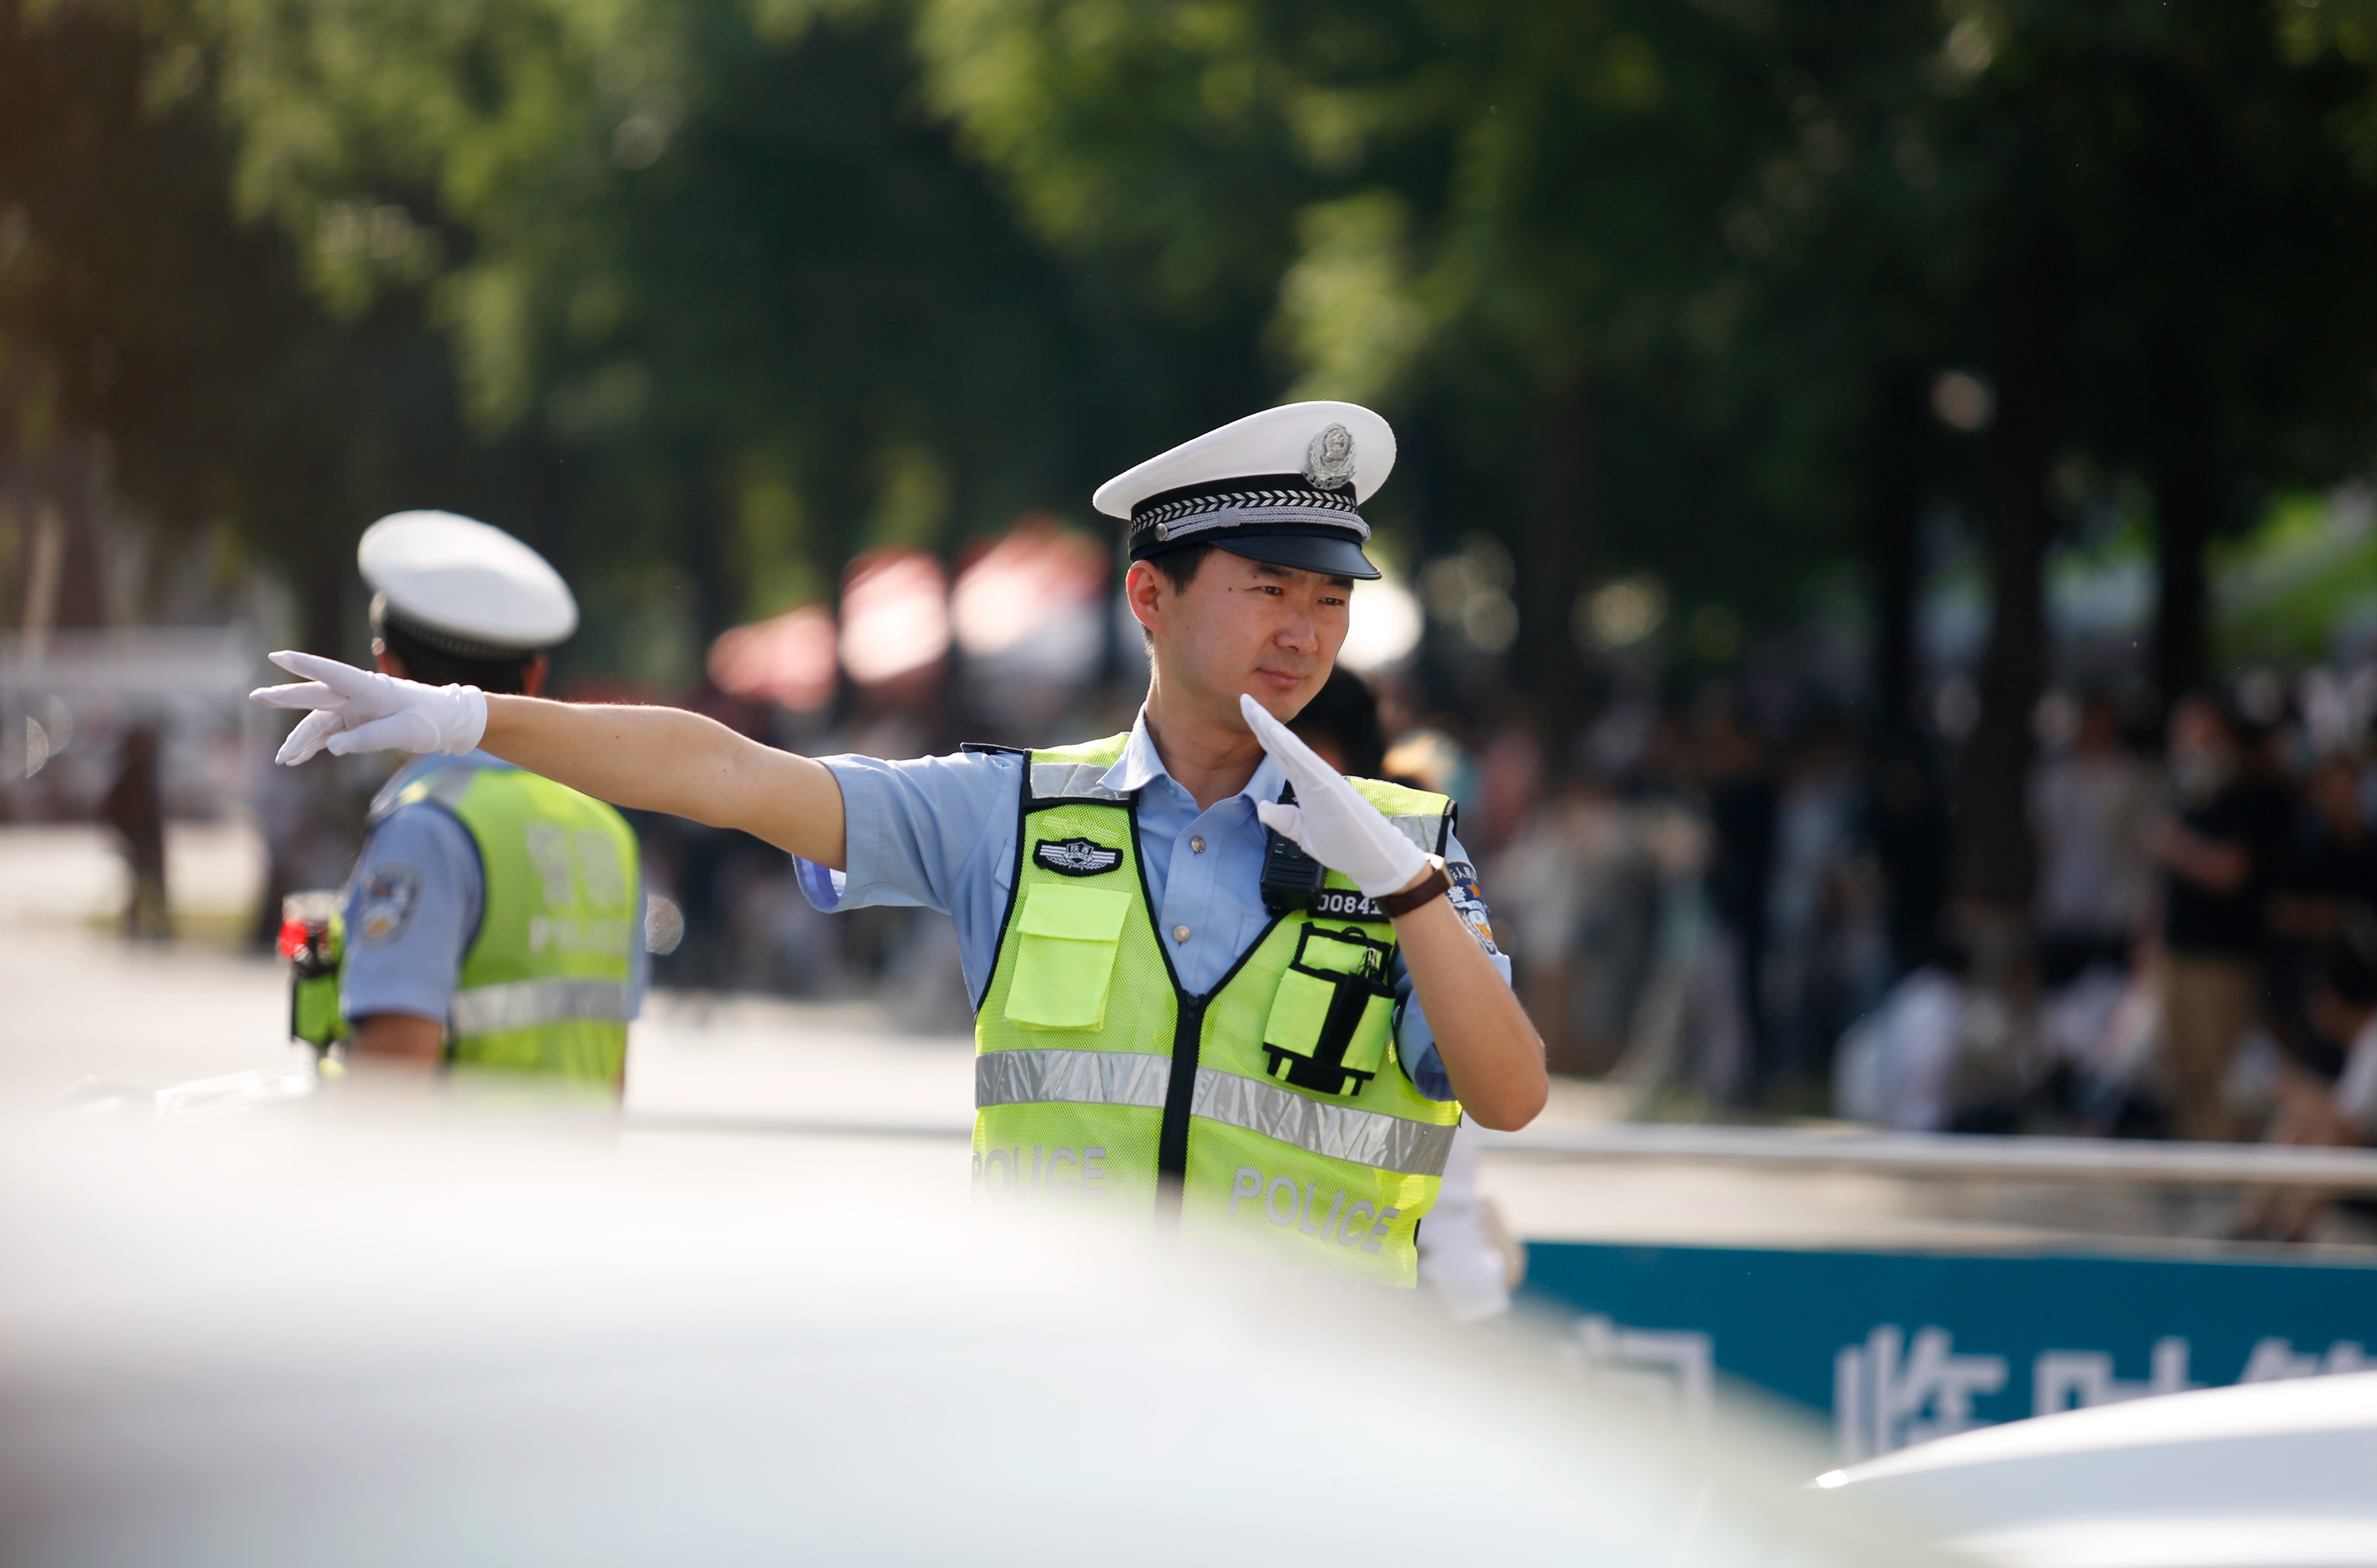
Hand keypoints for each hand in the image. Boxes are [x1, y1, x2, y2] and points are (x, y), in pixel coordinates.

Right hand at [249, 651, 487, 764]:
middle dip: (286, 697)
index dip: (306, 664)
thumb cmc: (431, 720)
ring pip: (318, 722)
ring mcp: (354, 710)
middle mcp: (357, 696)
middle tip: (257, 696)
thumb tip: (333, 748)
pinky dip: (312, 746)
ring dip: (300, 740)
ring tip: (283, 760)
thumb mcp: (407, 731)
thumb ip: (371, 738)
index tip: (279, 655)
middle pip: (316, 696)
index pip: (333, 673)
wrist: (448, 723)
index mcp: (371, 688)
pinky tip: (296, 759)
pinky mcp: (355, 724)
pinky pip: (327, 735)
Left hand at [1239, 692, 1427, 897]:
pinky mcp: (1330, 787)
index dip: (1261, 734)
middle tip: (1243, 699)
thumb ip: (1284, 819)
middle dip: (1260, 722)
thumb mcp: (1304, 834)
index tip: (1246, 715)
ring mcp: (1322, 780)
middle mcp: (1312, 777)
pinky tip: (1275, 732)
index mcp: (1305, 786)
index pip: (1278, 755)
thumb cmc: (1346, 846)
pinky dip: (1291, 747)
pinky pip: (1307, 763)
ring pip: (1290, 748)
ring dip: (1270, 727)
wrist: (1374, 861)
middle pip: (1280, 745)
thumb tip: (1261, 806)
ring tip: (1252, 707)